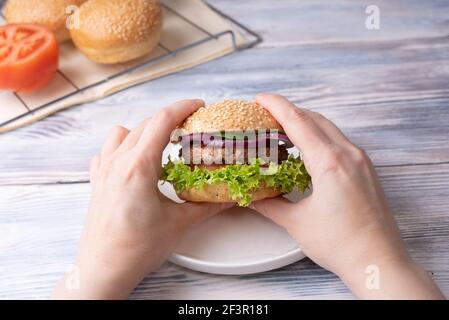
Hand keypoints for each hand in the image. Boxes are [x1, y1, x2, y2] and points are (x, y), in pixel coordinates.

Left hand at [53, 100, 230, 298]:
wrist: (103, 269)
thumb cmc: (135, 249)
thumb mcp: (179, 224)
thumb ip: (208, 206)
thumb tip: (229, 198)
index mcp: (139, 166)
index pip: (162, 120)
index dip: (183, 107)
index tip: (199, 106)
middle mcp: (118, 162)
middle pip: (146, 123)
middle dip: (170, 119)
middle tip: (189, 127)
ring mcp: (104, 170)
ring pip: (123, 132)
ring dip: (144, 130)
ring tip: (161, 144)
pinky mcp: (97, 181)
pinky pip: (107, 150)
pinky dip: (123, 146)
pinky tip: (134, 161)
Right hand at [250, 93, 443, 298]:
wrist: (378, 262)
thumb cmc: (342, 244)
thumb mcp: (297, 222)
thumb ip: (270, 204)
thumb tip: (251, 197)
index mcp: (329, 162)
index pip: (298, 122)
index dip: (276, 106)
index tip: (260, 98)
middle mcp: (349, 154)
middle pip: (314, 119)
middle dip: (289, 111)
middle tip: (266, 113)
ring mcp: (361, 161)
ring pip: (329, 128)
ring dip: (305, 123)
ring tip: (283, 129)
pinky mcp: (366, 170)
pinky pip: (340, 142)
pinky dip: (320, 137)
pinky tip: (307, 149)